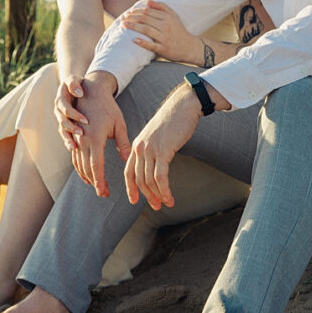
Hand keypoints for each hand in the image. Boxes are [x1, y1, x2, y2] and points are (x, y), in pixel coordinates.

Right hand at [54, 75, 87, 150]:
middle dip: (71, 127)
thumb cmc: (78, 83)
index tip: (86, 120)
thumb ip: (74, 83)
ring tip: (74, 145)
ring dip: (67, 137)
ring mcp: (60, 117)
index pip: (64, 107)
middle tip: (82, 132)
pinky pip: (64, 134)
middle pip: (62, 120)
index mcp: (61, 98)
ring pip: (62, 129)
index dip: (73, 114)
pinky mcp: (64, 124)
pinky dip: (67, 141)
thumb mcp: (75, 79)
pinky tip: (72, 148)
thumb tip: (79, 93)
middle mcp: (58, 109)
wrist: (77, 87)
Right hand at [71, 72, 130, 197]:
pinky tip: (86, 176)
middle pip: (87, 168)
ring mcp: (77, 139)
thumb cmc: (108, 107)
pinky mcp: (75, 137)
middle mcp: (83, 140)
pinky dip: (79, 169)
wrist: (91, 92)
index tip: (102, 193)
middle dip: (95, 183)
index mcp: (95, 138)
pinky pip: (75, 157)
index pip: (96, 166)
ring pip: (79, 164)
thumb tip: (129, 161)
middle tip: (104, 194)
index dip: (99, 181)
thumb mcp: (119, 125)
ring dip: (87, 177)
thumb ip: (123, 144)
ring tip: (98, 187)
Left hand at [121, 0, 201, 64]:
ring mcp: (165, 38)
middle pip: (145, 19)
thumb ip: (161, 7)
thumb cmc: (179, 31)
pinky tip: (134, 40)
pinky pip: (152, 45)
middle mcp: (166, 26)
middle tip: (123, 18)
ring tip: (124, 25)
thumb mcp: (173, 16)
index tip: (127, 13)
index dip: (136, 11)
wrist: (190, 47)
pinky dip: (143, 42)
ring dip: (134, 27)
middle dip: (132, 18)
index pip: (148, 12)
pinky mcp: (164, 49)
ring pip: (147, 30)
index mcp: (167, 17)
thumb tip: (147, 2)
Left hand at [124, 83, 202, 210]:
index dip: (131, 188)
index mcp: (136, 145)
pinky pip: (161, 177)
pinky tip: (170, 197)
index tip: (134, 200)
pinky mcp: (163, 151)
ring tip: (166, 203)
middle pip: (139, 179)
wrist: (183, 106)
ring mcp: (150, 149)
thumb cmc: (173, 120)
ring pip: (150, 180)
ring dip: (158, 195)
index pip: (129, 172)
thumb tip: (154, 165)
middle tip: (156, 206)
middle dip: (147, 196)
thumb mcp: (156, 136)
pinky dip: (164, 190)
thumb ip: (152, 149)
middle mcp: (140, 148)